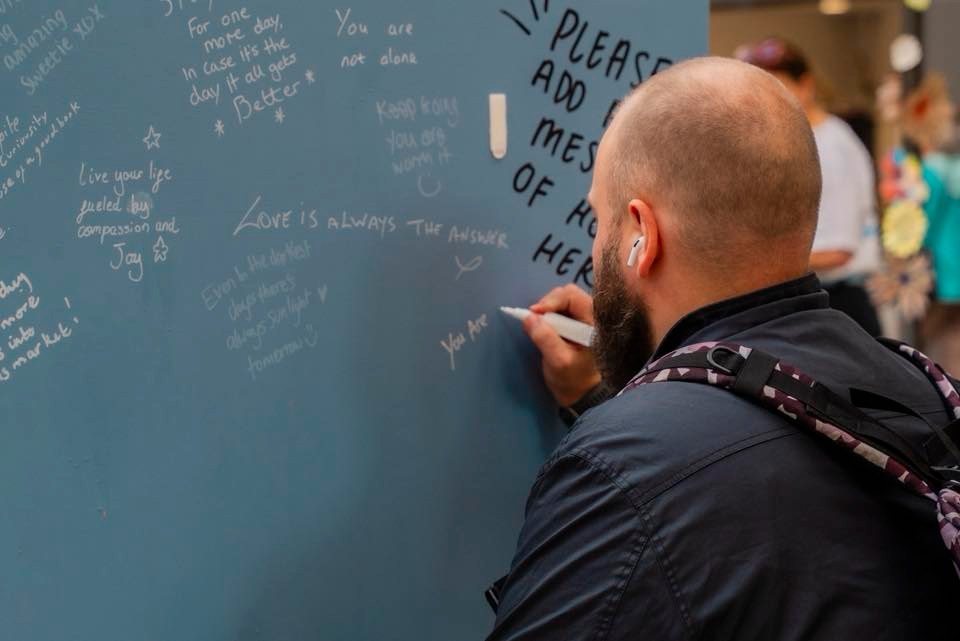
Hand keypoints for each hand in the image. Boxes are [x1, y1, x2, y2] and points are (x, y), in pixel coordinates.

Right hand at [523, 285, 601, 406]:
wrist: (581, 396)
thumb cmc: (573, 381)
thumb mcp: (558, 362)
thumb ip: (545, 339)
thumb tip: (529, 317)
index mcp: (593, 323)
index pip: (572, 296)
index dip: (551, 300)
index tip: (533, 314)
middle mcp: (590, 317)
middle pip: (566, 295)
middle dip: (547, 305)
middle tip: (533, 320)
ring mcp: (581, 321)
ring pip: (561, 303)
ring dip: (546, 312)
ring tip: (537, 327)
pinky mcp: (572, 327)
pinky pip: (558, 313)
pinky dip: (547, 317)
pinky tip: (541, 329)